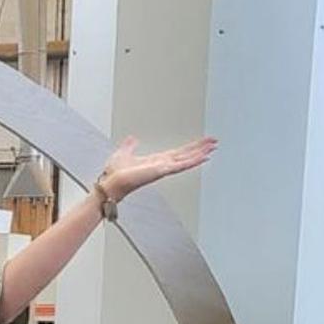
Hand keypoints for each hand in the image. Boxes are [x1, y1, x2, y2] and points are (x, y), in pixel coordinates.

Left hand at [98, 134, 217, 201]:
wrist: (110, 184)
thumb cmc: (115, 174)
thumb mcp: (124, 153)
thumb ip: (129, 146)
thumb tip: (132, 139)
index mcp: (156, 161)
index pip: (178, 153)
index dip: (190, 148)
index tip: (201, 143)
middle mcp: (162, 166)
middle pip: (186, 155)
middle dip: (200, 149)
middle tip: (214, 142)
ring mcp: (163, 169)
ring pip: (186, 160)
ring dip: (200, 153)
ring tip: (213, 147)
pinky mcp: (161, 171)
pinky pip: (181, 165)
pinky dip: (193, 161)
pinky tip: (203, 157)